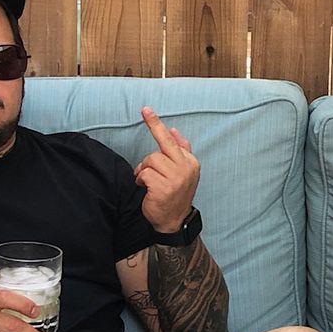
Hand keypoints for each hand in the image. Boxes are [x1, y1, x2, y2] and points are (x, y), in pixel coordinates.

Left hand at [135, 108, 201, 232]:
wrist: (173, 221)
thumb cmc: (175, 194)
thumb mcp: (183, 172)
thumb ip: (181, 150)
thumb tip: (173, 130)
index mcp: (191, 162)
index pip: (172, 140)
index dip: (156, 124)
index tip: (146, 110)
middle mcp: (186, 169)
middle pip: (159, 149)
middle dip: (148, 158)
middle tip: (147, 171)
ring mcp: (176, 179)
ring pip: (150, 161)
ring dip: (144, 171)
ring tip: (148, 182)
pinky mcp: (163, 188)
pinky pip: (145, 174)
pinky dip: (141, 180)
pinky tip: (146, 189)